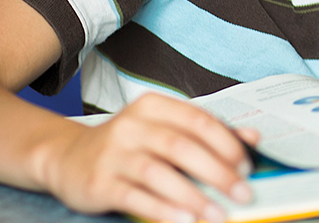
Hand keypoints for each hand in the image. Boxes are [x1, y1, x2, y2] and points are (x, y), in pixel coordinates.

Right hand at [30, 93, 259, 222]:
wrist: (66, 158)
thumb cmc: (127, 145)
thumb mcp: (164, 129)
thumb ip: (206, 132)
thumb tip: (253, 138)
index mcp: (153, 106)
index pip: (198, 120)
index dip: (226, 143)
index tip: (247, 166)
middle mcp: (131, 126)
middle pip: (182, 147)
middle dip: (218, 173)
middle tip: (242, 193)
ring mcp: (112, 154)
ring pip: (159, 173)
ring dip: (193, 197)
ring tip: (218, 215)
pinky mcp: (98, 182)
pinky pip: (134, 197)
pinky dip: (162, 210)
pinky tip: (184, 221)